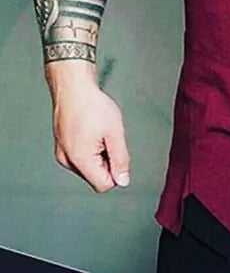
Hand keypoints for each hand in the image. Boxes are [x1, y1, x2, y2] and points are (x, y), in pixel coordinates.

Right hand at [51, 72, 130, 192]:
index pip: (103, 185)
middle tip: (109, 137)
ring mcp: (62, 153)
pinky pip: (80, 156)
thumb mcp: (115, 132)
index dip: (116, 172)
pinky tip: (92, 130)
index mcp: (80, 160)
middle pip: (95, 176)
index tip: (119, 152)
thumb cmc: (93, 106)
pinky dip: (90, 148)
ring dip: (99, 154)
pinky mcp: (62, 146)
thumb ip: (120, 159)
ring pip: (89, 166)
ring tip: (100, 131)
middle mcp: (67, 161)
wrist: (73, 87)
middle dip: (107, 161)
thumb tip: (123, 181)